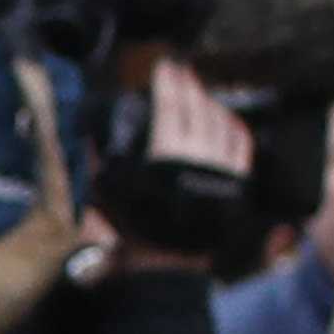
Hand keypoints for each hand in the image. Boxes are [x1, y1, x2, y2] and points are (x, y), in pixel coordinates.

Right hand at [97, 59, 260, 275]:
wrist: (165, 267)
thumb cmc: (132, 230)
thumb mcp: (107, 195)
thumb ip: (100, 162)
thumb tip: (92, 137)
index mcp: (166, 156)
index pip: (170, 106)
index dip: (168, 82)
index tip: (164, 66)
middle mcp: (198, 157)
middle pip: (198, 108)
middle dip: (190, 85)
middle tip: (183, 71)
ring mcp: (221, 170)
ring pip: (222, 122)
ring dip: (211, 102)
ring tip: (201, 92)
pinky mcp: (236, 184)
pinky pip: (241, 145)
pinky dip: (234, 126)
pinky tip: (227, 118)